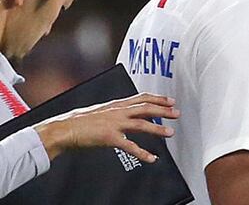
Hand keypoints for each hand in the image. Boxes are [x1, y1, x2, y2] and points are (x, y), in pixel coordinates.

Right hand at [34, 93, 179, 162]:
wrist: (63, 129)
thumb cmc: (79, 121)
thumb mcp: (101, 111)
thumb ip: (115, 111)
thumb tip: (126, 112)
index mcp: (116, 104)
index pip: (141, 98)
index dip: (158, 98)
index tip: (170, 101)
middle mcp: (117, 112)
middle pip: (145, 108)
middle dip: (163, 110)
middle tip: (177, 113)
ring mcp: (114, 124)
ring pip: (141, 124)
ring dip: (157, 129)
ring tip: (170, 133)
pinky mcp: (109, 137)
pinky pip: (129, 146)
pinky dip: (142, 153)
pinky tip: (151, 158)